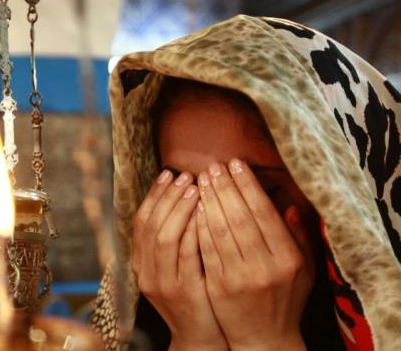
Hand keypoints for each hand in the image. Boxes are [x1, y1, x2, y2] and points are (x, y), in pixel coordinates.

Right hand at [133, 169, 227, 350]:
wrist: (199, 337)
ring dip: (179, 209)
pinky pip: (186, 255)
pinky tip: (205, 214)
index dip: (154, 195)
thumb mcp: (175, 267)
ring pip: (164, 237)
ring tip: (195, 188)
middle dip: (167, 196)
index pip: (141, 221)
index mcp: (141, 263)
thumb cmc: (194, 296)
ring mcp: (163, 282)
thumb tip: (180, 197)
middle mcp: (146, 271)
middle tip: (184, 176)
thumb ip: (173, 238)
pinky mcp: (183, 291)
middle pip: (150, 225)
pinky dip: (193, 231)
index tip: (168, 174)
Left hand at [196, 159, 314, 350]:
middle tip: (213, 166)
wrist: (264, 339)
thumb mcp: (304, 270)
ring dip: (208, 201)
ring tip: (200, 180)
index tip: (236, 164)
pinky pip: (205, 249)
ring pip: (219, 231)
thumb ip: (300, 237)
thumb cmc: (285, 299)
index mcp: (288, 259)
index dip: (248, 185)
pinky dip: (198, 225)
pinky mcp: (218, 286)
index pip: (264, 213)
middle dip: (225, 187)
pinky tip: (193, 207)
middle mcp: (265, 267)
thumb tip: (290, 205)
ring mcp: (239, 277)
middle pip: (240, 218)